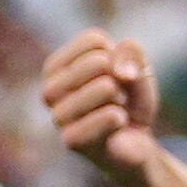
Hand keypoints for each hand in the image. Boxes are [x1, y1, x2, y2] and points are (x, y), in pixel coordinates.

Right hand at [39, 29, 165, 186]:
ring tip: (115, 112)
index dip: (115, 56)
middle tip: (117, 99)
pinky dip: (121, 118)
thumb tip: (118, 75)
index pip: (93, 41)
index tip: (113, 76)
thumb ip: (131, 52)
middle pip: (98, 62)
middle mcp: (50, 91)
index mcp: (56, 67)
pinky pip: (109, 116)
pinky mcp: (71, 141)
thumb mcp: (137, 67)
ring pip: (105, 87)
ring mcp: (58, 117)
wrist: (133, 145)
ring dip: (121, 100)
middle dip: (120, 78)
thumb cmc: (128, 102)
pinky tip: (116, 127)